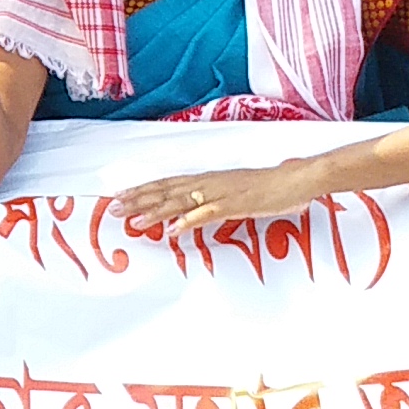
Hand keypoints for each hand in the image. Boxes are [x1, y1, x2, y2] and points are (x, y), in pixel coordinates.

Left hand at [116, 159, 325, 234]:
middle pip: (166, 191)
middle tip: (113, 208)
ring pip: (181, 201)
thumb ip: (212, 200)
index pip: (167, 183)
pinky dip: (189, 221)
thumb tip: (191, 213)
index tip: (120, 196)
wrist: (296, 178)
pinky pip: (208, 214)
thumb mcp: (234, 192)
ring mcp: (220, 193)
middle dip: (139, 200)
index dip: (143, 190)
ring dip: (156, 211)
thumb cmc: (268, 186)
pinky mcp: (235, 205)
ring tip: (135, 220)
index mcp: (207, 179)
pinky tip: (173, 230)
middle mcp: (208, 183)